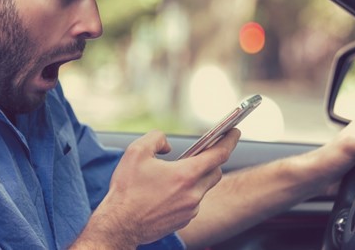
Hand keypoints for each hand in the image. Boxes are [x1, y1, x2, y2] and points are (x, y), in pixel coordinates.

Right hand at [74, 128, 239, 247]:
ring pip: (204, 188)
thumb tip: (168, 146)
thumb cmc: (127, 189)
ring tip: (179, 171)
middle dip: (213, 159)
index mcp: (185, 175)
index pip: (219, 154)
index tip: (234, 131)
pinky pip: (193, 201)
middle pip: (215, 171)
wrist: (120, 224)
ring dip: (197, 177)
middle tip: (205, 150)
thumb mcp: (136, 151)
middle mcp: (193, 193)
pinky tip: (170, 190)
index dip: (229, 140)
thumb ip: (156, 138)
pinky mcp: (184, 220)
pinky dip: (188, 192)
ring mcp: (190, 209)